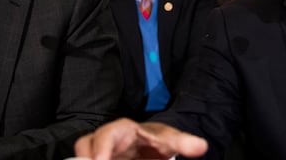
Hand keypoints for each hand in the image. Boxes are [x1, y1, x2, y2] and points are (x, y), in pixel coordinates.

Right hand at [74, 118, 207, 159]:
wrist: (154, 146)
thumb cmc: (159, 140)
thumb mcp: (170, 141)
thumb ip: (183, 143)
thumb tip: (201, 146)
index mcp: (122, 129)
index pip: (106, 135)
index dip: (100, 150)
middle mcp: (105, 140)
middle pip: (85, 147)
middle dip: (87, 158)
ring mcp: (100, 153)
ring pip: (84, 157)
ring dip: (89, 159)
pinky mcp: (104, 158)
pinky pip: (90, 159)